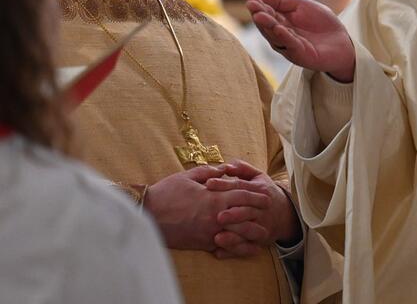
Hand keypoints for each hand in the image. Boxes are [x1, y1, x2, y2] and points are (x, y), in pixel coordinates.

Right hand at [143, 165, 270, 251]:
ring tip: (262, 233)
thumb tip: (224, 169)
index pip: (242, 194)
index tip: (266, 194)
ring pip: (237, 233)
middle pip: (244, 214)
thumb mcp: (188, 176)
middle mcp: (215, 215)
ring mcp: (209, 231)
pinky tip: (243, 247)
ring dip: (251, 232)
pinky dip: (235, 246)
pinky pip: (223, 246)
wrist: (146, 214)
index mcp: (214, 197)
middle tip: (269, 212)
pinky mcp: (201, 243)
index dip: (256, 194)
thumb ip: (209, 172)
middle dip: (258, 213)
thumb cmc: (166, 193)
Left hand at [205, 160, 300, 258]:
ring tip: (217, 237)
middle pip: (247, 211)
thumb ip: (243, 170)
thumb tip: (227, 165)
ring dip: (234, 235)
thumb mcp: (258, 178)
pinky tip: (219, 252)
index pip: (241, 187)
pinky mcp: (260, 240)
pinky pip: (248, 248)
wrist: (284, 214)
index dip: (224, 185)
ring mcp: (262, 226)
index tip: (208, 185)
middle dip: (234, 214)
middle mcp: (262, 209)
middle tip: (218, 217)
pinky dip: (234, 251)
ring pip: (249, 231)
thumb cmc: (265, 193)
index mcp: (260, 191)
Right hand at [246, 0, 355, 81]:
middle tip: (251, 6)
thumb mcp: (302, 6)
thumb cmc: (322, 23)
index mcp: (281, 23)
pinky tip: (279, 28)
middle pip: (267, 25)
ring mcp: (289, 46)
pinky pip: (291, 45)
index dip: (258, 6)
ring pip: (275, 36)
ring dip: (267, 25)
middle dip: (259, 15)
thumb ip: (282, 1)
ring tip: (259, 15)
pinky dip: (284, 37)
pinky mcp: (300, 55)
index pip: (267, 13)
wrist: (343, 41)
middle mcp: (281, 35)